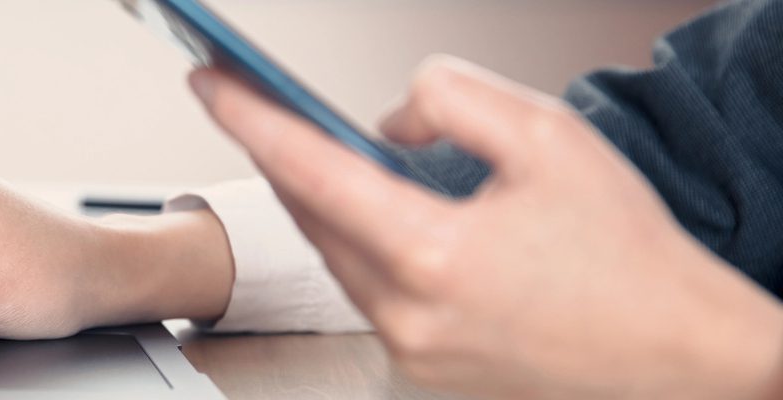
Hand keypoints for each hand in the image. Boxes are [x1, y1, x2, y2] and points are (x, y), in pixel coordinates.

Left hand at [189, 55, 782, 398]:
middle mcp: (409, 316)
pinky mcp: (420, 368)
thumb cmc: (628, 252)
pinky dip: (352, 242)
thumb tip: (383, 119)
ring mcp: (410, 350)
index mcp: (434, 257)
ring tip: (301, 145)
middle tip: (248, 100)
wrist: (680, 354)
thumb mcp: (549, 137)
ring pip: (332, 256)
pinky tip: (358, 208)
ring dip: (314, 199)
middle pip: (309, 216)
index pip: (310, 172)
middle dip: (276, 152)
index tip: (210, 81)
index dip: (249, 117)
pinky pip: (363, 290)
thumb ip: (452, 101)